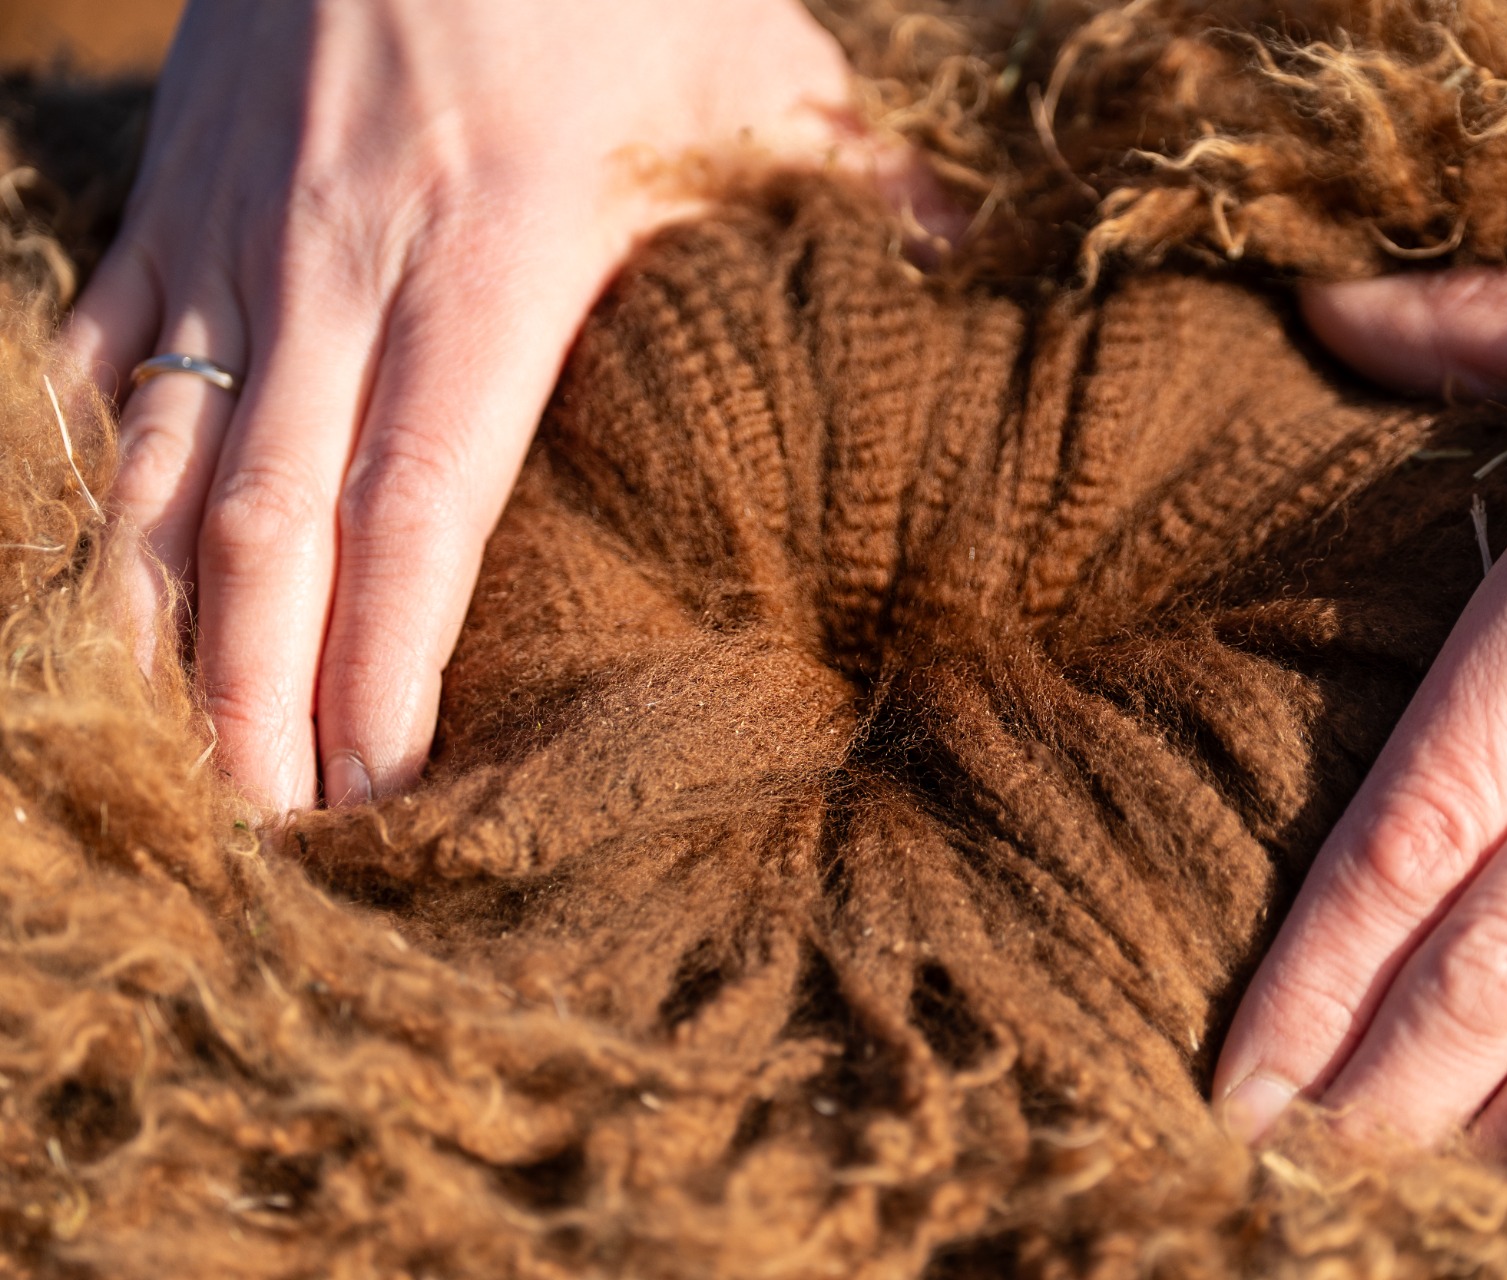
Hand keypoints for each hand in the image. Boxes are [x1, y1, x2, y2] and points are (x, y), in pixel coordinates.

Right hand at [67, 0, 896, 808]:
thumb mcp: (754, 59)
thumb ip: (850, 179)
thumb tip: (955, 257)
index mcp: (496, 262)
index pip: (422, 511)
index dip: (390, 666)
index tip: (391, 787)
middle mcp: (339, 271)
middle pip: (274, 530)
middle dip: (260, 695)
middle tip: (276, 830)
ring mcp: (233, 235)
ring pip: (167, 467)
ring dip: (167, 626)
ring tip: (185, 755)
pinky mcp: (172, 193)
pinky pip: (104, 363)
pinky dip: (95, 484)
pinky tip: (109, 584)